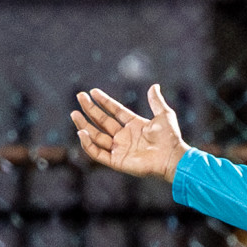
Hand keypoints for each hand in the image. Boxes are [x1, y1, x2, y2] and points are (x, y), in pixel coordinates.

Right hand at [71, 85, 188, 180]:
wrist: (172, 157)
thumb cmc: (170, 138)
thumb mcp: (164, 115)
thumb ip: (156, 101)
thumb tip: (154, 85)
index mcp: (134, 126)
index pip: (115, 111)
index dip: (104, 101)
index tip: (92, 92)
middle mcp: (125, 137)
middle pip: (102, 122)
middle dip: (90, 110)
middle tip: (79, 96)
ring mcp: (120, 149)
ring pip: (96, 137)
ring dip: (84, 125)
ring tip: (74, 113)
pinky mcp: (116, 161)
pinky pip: (98, 153)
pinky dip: (88, 144)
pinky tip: (82, 132)